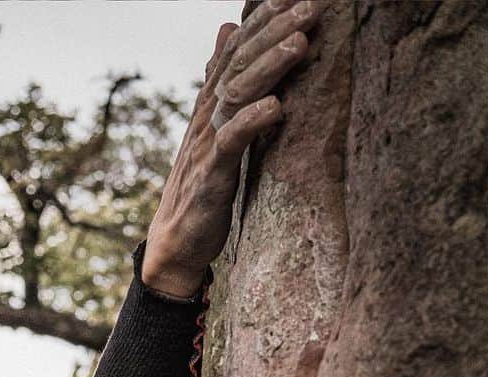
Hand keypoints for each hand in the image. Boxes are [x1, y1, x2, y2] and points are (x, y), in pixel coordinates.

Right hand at [142, 0, 325, 296]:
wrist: (176, 241)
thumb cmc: (201, 185)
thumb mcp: (213, 126)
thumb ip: (221, 80)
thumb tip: (224, 30)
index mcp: (210, 104)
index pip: (236, 50)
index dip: (262, 20)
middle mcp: (207, 116)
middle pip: (240, 63)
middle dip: (274, 31)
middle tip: (310, 7)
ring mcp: (208, 145)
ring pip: (237, 94)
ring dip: (269, 67)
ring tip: (300, 43)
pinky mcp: (212, 177)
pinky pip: (231, 143)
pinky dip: (251, 122)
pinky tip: (276, 107)